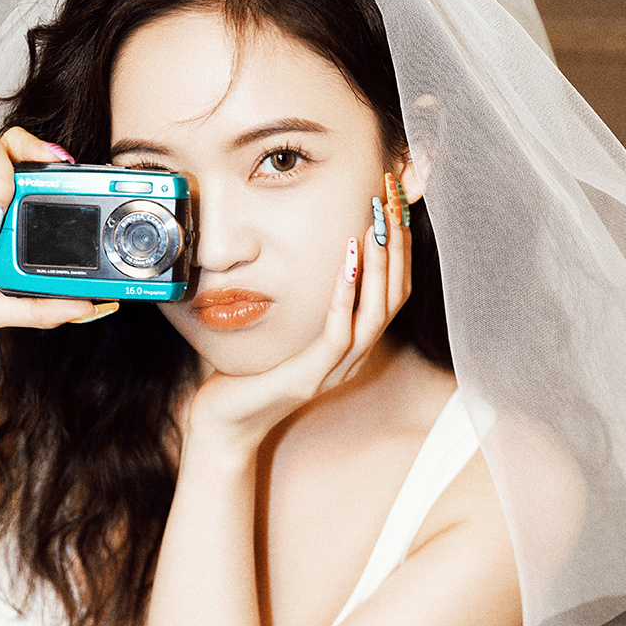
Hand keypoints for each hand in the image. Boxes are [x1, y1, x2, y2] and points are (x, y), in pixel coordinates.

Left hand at [186, 216, 410, 453]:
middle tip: (392, 201)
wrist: (225, 424)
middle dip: (398, 246)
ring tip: (376, 224)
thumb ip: (304, 297)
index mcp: (353, 344)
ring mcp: (336, 370)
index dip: (400, 248)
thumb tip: (305, 247)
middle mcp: (354, 357)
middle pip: (394, 297)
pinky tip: (347, 260)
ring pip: (376, 314)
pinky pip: (340, 333)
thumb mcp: (285, 327)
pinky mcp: (312, 378)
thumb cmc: (251, 372)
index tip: (394, 204)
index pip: (393, 291)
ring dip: (380, 265)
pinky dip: (347, 294)